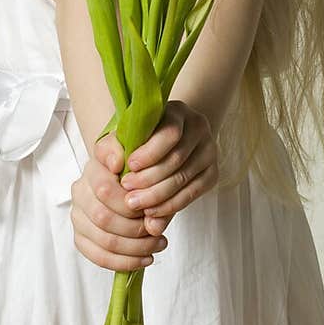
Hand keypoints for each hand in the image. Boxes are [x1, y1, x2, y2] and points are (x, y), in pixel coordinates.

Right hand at [70, 130, 169, 273]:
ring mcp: (78, 217)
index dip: (130, 204)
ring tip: (158, 244)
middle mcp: (80, 193)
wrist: (125, 180)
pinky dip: (125, 262)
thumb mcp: (140, 157)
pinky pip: (99, 257)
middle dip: (136, 229)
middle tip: (159, 231)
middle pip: (104, 219)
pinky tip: (146, 259)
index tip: (151, 208)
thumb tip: (118, 165)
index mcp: (92, 170)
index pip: (105, 190)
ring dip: (136, 248)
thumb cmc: (136, 171)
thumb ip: (133, 158)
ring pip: (104, 241)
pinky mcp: (81, 238)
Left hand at [119, 100, 217, 231]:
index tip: (130, 166)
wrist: (166, 144)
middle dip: (149, 180)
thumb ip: (111, 147)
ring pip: (184, 178)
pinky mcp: (212, 173)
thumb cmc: (139, 138)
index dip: (150, 152)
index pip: (170, 132)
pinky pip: (193, 193)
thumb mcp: (122, 136)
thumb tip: (115, 166)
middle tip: (127, 194)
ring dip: (157, 196)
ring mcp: (209, 151)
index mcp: (178, 112)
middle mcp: (199, 128)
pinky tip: (152, 212)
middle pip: (177, 159)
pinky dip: (171, 206)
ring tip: (135, 205)